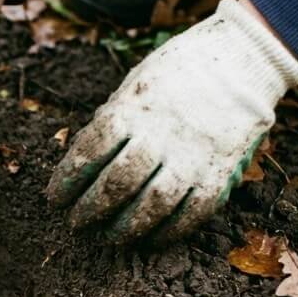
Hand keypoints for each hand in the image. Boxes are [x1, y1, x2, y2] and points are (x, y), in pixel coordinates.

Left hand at [47, 0, 297, 242]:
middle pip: (117, 184)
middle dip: (90, 209)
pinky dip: (168, 232)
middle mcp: (161, 135)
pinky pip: (191, 213)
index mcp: (133, 109)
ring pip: (151, 205)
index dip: (67, 181)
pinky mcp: (220, 171)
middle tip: (76, 223)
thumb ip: (112, 121)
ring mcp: (192, 155)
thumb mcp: (135, 84)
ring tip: (108, 236)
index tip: (54, 198)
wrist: (243, 57)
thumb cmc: (178, 71)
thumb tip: (82, 161)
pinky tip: (149, 239)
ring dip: (124, 227)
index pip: (90, 153)